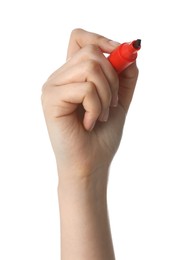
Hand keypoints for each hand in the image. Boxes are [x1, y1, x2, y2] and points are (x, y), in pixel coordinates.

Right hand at [41, 28, 138, 178]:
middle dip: (113, 79)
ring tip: (101, 116)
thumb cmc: (101, 135)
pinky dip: (96, 107)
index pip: (79, 38)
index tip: (119, 52)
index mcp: (72, 76)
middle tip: (112, 104)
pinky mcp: (51, 99)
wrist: (90, 162)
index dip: (101, 39)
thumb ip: (124, 76)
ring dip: (106, 95)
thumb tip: (129, 52)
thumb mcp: (119, 100)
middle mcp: (59, 77)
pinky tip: (89, 123)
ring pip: (90, 68)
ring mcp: (52, 87)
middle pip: (91, 53)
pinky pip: (85, 88)